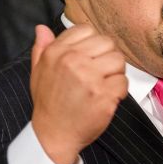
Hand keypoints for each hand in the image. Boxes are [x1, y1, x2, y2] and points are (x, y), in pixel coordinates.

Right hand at [30, 24, 127, 163]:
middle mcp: (73, 61)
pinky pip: (123, 82)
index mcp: (57, 52)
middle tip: (100, 74)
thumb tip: (42, 28)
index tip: (90, 59)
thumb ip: (42, 48)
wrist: (53, 134)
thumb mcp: (38, 72)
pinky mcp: (103, 95)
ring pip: (119, 61)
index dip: (93, 45)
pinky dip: (119, 92)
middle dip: (107, 58)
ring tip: (103, 86)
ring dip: (115, 74)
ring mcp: (89, 78)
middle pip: (107, 43)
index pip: (88, 30)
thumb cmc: (49, 104)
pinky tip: (106, 99)